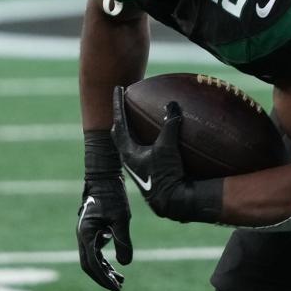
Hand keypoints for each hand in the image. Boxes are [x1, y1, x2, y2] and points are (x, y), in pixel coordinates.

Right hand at [76, 174, 132, 290]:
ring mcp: (85, 235)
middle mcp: (82, 236)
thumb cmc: (112, 196)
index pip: (92, 263)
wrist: (103, 179)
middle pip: (89, 265)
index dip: (104, 278)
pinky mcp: (91, 232)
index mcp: (85, 234)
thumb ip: (122, 241)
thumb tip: (125, 264)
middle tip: (118, 288)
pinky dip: (104, 261)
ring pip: (92, 260)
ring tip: (120, 280)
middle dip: (103, 278)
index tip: (116, 287)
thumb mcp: (121, 218)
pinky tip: (117, 266)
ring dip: (104, 271)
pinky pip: (95, 252)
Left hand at [111, 86, 200, 221]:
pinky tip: (158, 143)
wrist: (172, 202)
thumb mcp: (168, 147)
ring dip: (132, 132)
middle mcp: (129, 160)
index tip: (117, 89)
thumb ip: (170, 125)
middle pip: (119, 135)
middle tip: (123, 106)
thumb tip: (172, 104)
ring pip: (130, 145)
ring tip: (138, 122)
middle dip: (121, 119)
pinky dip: (146, 142)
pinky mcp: (149, 173)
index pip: (119, 122)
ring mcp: (139, 168)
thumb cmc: (166, 175)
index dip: (118, 104)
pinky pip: (144, 152)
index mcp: (127, 152)